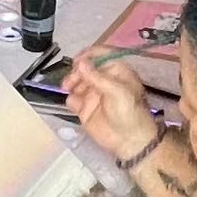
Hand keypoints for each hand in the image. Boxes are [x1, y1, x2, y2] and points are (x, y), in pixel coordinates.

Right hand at [64, 51, 157, 167]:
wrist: (129, 141)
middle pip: (84, 68)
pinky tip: (73, 103)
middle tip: (71, 81)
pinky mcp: (84, 108)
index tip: (77, 61)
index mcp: (116, 71)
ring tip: (68, 88)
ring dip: (70, 82)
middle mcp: (103, 80)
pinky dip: (70, 98)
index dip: (88, 55)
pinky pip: (72, 98)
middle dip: (76, 71)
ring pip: (76, 81)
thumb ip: (98, 77)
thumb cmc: (129, 113)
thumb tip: (81, 63)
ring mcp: (93, 93)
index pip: (100, 55)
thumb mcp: (117, 92)